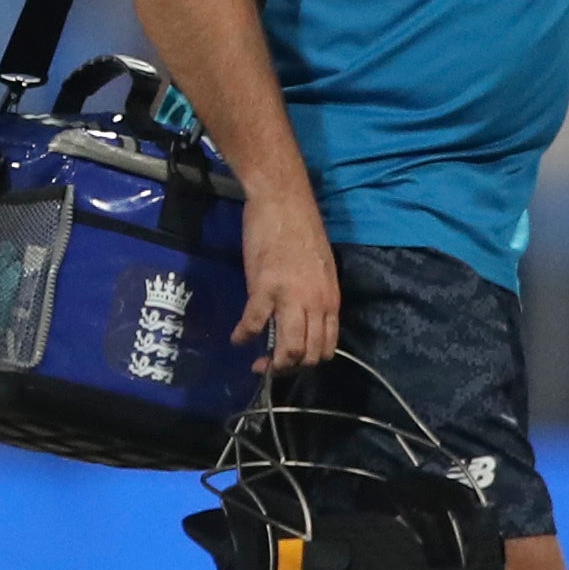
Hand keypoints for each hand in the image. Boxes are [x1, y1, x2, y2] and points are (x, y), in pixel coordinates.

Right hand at [237, 195, 338, 374]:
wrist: (283, 201)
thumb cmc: (300, 228)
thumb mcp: (319, 268)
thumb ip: (313, 295)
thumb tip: (301, 316)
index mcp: (331, 298)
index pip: (328, 346)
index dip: (309, 361)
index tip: (293, 361)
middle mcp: (317, 302)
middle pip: (309, 354)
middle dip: (290, 368)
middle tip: (272, 367)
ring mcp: (292, 296)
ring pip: (290, 349)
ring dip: (273, 363)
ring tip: (258, 363)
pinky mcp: (266, 287)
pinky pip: (255, 324)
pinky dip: (244, 336)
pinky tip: (237, 337)